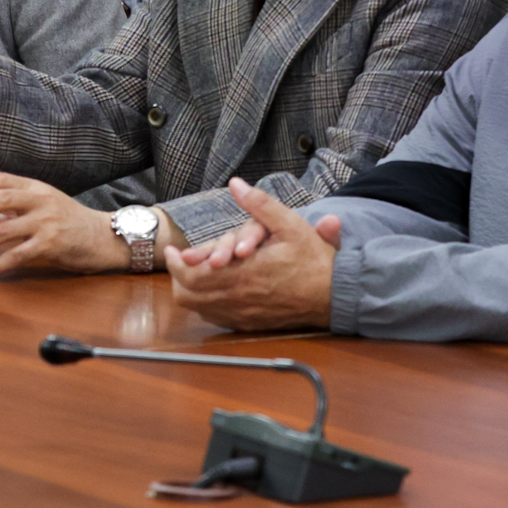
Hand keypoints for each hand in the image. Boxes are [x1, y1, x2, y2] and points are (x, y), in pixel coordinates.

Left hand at [0, 172, 134, 275]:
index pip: (0, 179)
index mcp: (37, 187)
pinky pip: (17, 255)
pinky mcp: (51, 244)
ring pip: (2, 230)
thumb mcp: (44, 208)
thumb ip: (15, 211)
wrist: (105, 238)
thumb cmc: (72, 223)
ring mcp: (46, 222)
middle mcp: (41, 200)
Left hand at [165, 177, 339, 331]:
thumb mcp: (290, 224)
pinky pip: (214, 317)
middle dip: (176, 275)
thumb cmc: (313, 260)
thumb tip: (236, 184)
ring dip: (187, 290)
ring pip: (197, 308)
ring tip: (186, 272)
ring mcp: (242, 313)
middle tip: (175, 260)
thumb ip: (260, 204)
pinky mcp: (248, 323)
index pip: (193, 274)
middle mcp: (239, 296)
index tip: (172, 250)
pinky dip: (204, 304)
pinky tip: (208, 290)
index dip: (176, 263)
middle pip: (188, 293)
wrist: (334, 295)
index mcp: (244, 272)